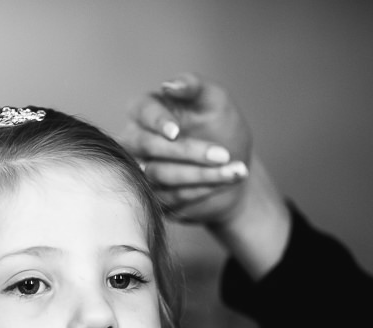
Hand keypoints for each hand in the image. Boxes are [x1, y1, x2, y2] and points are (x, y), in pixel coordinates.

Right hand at [121, 73, 291, 279]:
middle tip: (223, 154)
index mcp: (146, 111)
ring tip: (235, 170)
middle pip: (148, 146)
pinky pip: (170, 196)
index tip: (176, 131)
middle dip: (188, 152)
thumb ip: (194, 86)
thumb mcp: (214, 101)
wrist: (232, 165)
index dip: (157, 121)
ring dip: (200, 174)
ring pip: (158, 175)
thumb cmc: (220, 126)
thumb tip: (169, 86)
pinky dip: (200, 190)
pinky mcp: (153, 196)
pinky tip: (225, 182)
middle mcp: (136, 141)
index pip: (141, 111)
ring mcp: (141, 170)